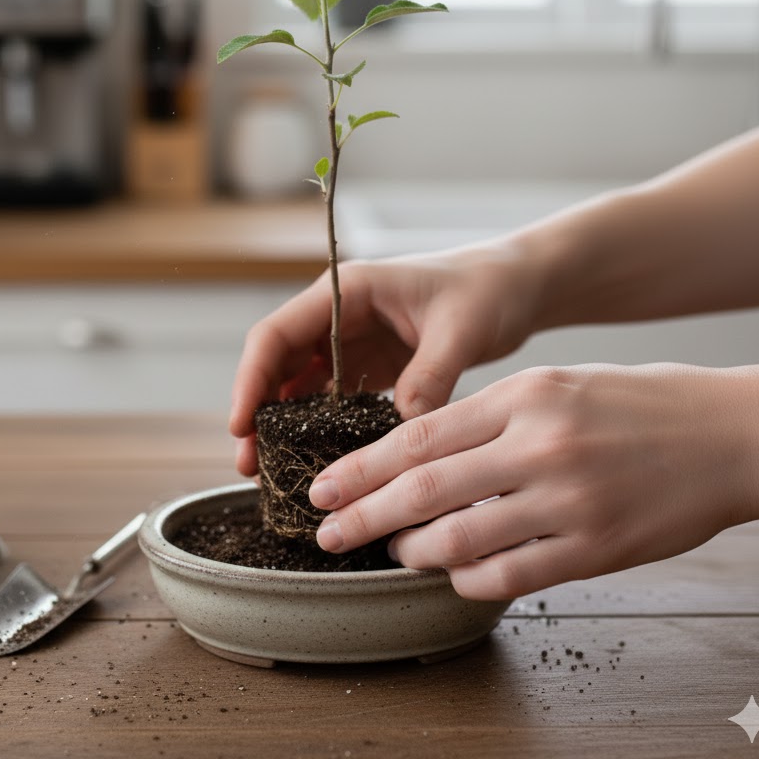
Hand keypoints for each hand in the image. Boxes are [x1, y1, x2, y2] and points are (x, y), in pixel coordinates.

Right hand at [229, 242, 543, 475]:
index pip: (277, 333)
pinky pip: (333, 399)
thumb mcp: (459, 330)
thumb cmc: (488, 289)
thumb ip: (429, 376)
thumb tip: (405, 431)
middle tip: (249, 465)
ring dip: (283, 425)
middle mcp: (340, 314)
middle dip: (258, 412)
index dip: (251, 379)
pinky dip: (319, 428)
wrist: (517, 286)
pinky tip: (316, 460)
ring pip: (300, 385)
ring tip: (272, 472)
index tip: (241, 425)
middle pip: (279, 363)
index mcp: (347, 291)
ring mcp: (354, 341)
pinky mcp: (372, 365)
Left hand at [308, 363, 758, 598]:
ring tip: (392, 551)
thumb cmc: (637, 402)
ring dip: (413, 551)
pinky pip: (510, 575)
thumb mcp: (557, 385)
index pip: (419, 435)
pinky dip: (468, 579)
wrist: (729, 433)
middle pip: (424, 489)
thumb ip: (489, 419)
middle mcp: (540, 446)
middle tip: (327, 532)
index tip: (324, 486)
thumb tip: (419, 456)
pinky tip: (452, 574)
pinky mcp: (596, 549)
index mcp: (525, 396)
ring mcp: (568, 501)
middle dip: (364, 514)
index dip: (362, 467)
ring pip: (460, 538)